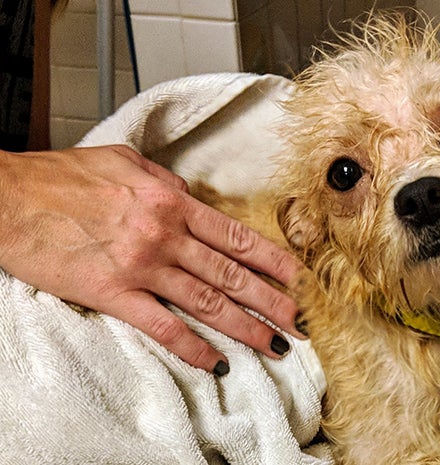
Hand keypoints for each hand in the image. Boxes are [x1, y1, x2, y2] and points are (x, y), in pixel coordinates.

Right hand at [0, 145, 305, 374]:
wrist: (7, 197)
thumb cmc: (62, 177)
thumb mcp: (126, 163)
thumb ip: (166, 181)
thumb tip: (191, 194)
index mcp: (171, 202)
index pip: (236, 236)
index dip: (273, 259)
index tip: (299, 277)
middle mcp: (165, 235)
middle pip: (232, 274)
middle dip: (272, 299)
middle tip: (301, 320)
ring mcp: (142, 267)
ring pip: (207, 302)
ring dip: (245, 326)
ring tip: (274, 344)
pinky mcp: (112, 293)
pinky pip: (161, 326)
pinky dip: (191, 347)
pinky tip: (215, 362)